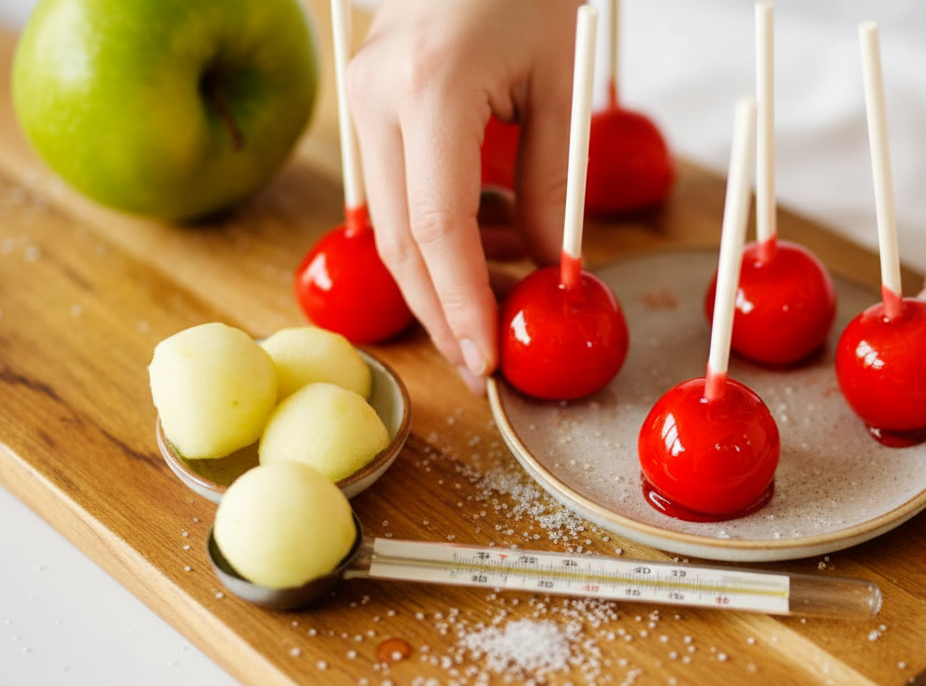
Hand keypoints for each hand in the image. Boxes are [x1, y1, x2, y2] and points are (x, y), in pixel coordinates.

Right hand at [345, 0, 579, 392]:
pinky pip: (395, 190)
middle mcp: (377, 97)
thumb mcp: (562, 84)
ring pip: (391, 223)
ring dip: (443, 273)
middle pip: (402, 241)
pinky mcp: (367, 100)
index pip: (438, 229)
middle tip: (483, 359)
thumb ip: (551, 184)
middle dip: (442, 310)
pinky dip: (436, 230)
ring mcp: (363, 98)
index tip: (485, 360)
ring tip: (505, 285)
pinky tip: (488, 235)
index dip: (461, 304)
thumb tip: (540, 265)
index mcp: (430, 89)